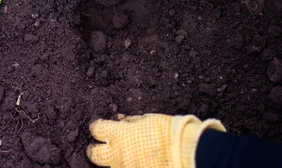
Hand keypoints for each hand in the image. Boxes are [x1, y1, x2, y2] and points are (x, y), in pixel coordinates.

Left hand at [86, 113, 224, 167]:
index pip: (97, 129)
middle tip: (102, 147)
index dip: (97, 127)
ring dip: (114, 161)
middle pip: (95, 154)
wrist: (186, 153)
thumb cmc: (169, 132)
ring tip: (125, 157)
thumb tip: (121, 121)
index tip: (100, 126)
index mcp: (120, 134)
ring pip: (110, 167)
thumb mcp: (147, 119)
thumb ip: (131, 122)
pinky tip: (138, 163)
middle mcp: (118, 154)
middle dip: (95, 150)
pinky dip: (127, 166)